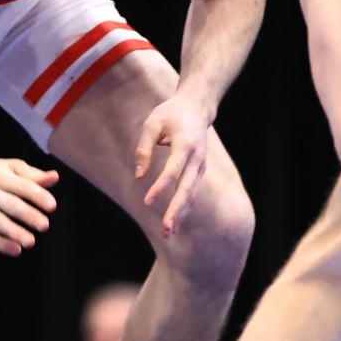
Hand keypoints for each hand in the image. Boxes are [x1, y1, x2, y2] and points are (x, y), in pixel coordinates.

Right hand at [0, 158, 57, 255]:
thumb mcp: (9, 168)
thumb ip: (32, 175)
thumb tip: (54, 178)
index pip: (20, 185)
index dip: (36, 195)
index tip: (52, 206)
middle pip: (7, 204)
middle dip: (26, 215)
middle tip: (44, 225)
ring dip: (13, 232)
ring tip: (31, 241)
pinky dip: (0, 244)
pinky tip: (16, 249)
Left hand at [134, 95, 213, 237]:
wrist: (196, 107)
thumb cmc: (170, 114)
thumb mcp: (152, 124)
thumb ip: (144, 149)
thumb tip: (140, 176)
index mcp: (185, 144)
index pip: (173, 170)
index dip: (160, 187)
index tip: (147, 202)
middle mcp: (197, 158)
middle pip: (187, 188)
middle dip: (176, 210)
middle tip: (166, 229)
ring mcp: (201, 166)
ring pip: (191, 194)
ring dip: (181, 214)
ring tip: (168, 233)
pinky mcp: (199, 171)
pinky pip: (192, 192)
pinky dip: (184, 208)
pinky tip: (175, 223)